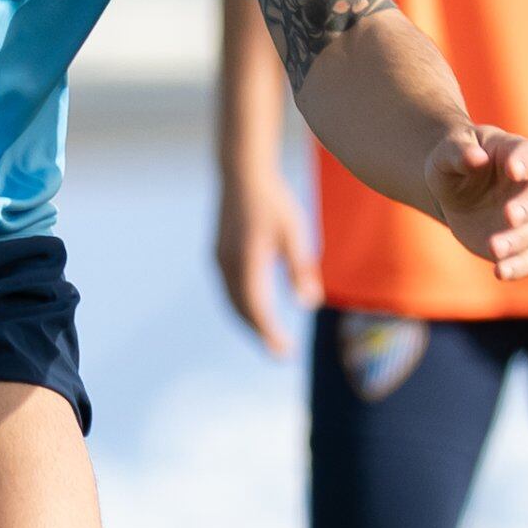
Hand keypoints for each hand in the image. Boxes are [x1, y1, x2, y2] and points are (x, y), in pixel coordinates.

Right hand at [214, 165, 319, 356]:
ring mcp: (219, 260)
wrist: (242, 173)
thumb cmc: (273, 202)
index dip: (270, 334)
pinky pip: (229, 290)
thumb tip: (309, 304)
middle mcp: (227, 265)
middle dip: (260, 334)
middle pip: (241, 311)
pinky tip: (255, 310)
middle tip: (280, 353)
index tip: (284, 353)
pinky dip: (242, 306)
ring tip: (269, 337)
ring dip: (250, 322)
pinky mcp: (218, 255)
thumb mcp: (294, 234)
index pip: (257, 310)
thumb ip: (301, 269)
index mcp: (246, 262)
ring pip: (232, 302)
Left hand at [425, 125, 527, 280]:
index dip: (526, 160)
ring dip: (517, 240)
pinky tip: (500, 272)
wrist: (454, 190)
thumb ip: (458, 152)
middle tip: (510, 215)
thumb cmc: (454, 163)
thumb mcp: (446, 153)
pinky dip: (519, 267)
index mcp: (514, 154)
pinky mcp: (519, 243)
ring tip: (494, 248)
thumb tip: (475, 158)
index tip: (514, 169)